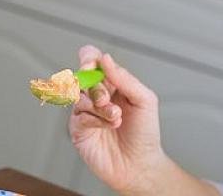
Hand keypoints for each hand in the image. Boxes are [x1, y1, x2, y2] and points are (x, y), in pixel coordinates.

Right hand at [69, 45, 166, 193]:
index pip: (91, 60)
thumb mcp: (144, 99)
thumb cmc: (144, 133)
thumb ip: (124, 78)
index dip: (88, 58)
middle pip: (81, 77)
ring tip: (115, 117)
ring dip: (98, 106)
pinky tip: (109, 126)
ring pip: (78, 97)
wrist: (140, 164)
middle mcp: (95, 95)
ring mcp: (85, 112)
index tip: (92, 64)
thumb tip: (105, 59)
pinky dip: (95, 120)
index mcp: (111, 83)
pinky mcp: (78, 129)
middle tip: (107, 99)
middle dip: (95, 87)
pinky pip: (78, 116)